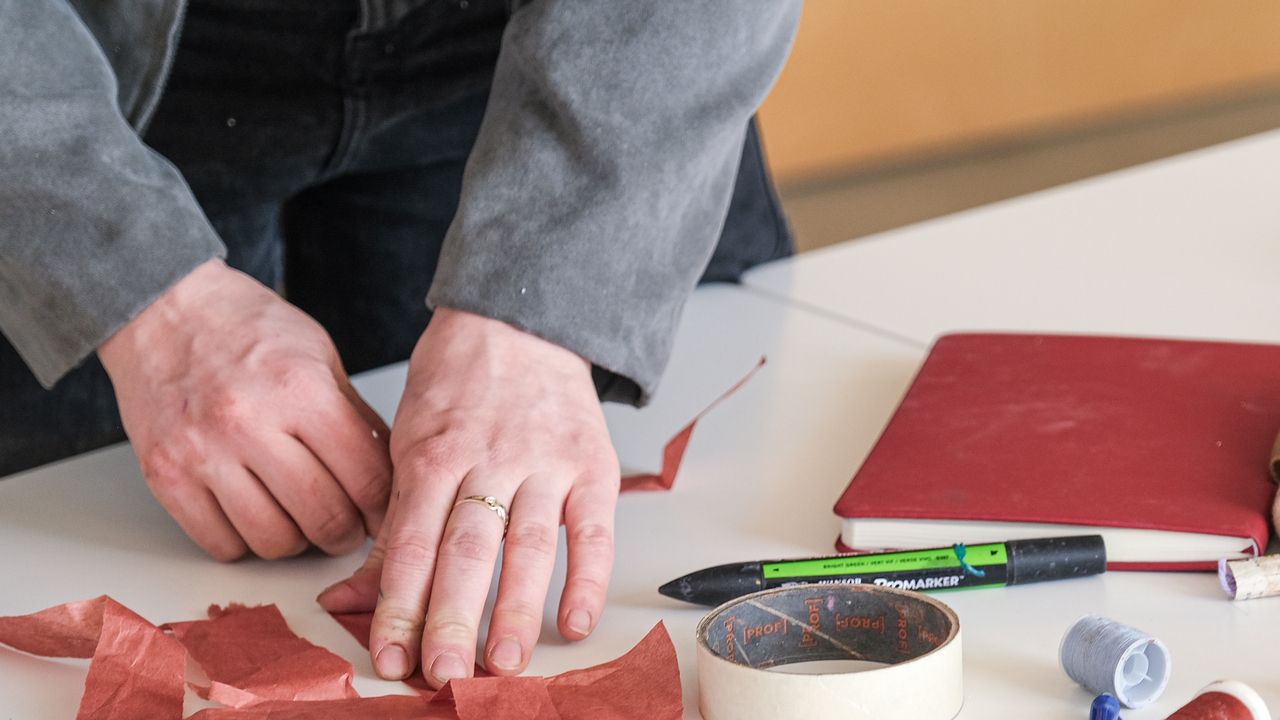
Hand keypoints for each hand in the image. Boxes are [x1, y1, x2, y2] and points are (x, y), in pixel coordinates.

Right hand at [98, 259, 392, 559]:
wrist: (163, 308)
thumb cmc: (247, 328)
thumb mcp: (320, 357)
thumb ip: (354, 419)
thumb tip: (388, 479)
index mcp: (302, 391)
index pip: (367, 480)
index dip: (384, 510)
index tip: (384, 516)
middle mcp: (251, 424)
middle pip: (324, 518)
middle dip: (345, 534)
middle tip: (345, 525)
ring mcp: (204, 453)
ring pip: (273, 540)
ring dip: (295, 541)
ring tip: (298, 517)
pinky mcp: (165, 476)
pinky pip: (220, 543)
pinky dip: (244, 542)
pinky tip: (252, 514)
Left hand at [316, 307, 619, 686]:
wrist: (520, 320)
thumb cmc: (457, 383)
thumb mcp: (407, 442)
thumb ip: (391, 528)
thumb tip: (346, 598)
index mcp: (434, 455)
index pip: (412, 544)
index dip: (400, 605)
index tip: (391, 655)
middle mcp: (489, 460)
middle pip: (467, 550)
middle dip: (453, 617)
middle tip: (444, 672)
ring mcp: (545, 464)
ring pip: (530, 546)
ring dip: (517, 609)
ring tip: (505, 662)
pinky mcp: (592, 466)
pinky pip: (594, 530)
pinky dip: (589, 578)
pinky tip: (577, 620)